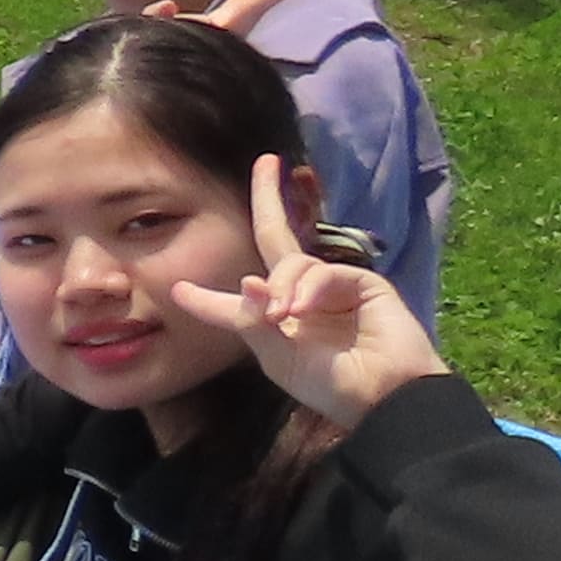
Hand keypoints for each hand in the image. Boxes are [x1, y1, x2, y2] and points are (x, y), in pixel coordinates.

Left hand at [158, 152, 448, 433]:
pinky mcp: (362, 282)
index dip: (206, 299)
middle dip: (268, 199)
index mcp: (275, 323)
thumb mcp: (278, 357)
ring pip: (292, 263)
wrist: (382, 397)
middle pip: (277, 240)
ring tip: (283, 317)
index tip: (178, 291)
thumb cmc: (329, 384)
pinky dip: (308, 288)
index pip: (235, 304)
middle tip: (265, 163)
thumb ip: (253, 321)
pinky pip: (322, 272)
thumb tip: (248, 280)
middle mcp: (300, 297)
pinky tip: (301, 309)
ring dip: (281, 286)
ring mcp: (332, 287)